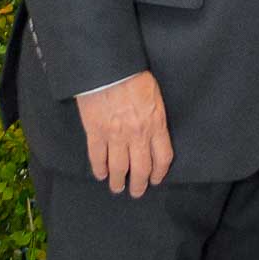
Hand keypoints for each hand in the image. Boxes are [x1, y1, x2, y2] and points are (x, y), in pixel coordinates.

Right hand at [76, 71, 173, 197]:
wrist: (109, 68)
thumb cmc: (134, 75)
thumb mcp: (155, 95)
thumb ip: (155, 116)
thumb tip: (153, 131)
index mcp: (156, 124)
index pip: (162, 157)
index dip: (159, 172)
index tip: (156, 179)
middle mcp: (137, 135)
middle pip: (141, 168)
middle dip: (139, 184)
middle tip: (136, 192)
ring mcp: (115, 136)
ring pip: (118, 167)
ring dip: (118, 181)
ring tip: (117, 187)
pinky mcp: (96, 132)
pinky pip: (97, 157)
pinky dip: (99, 169)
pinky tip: (100, 174)